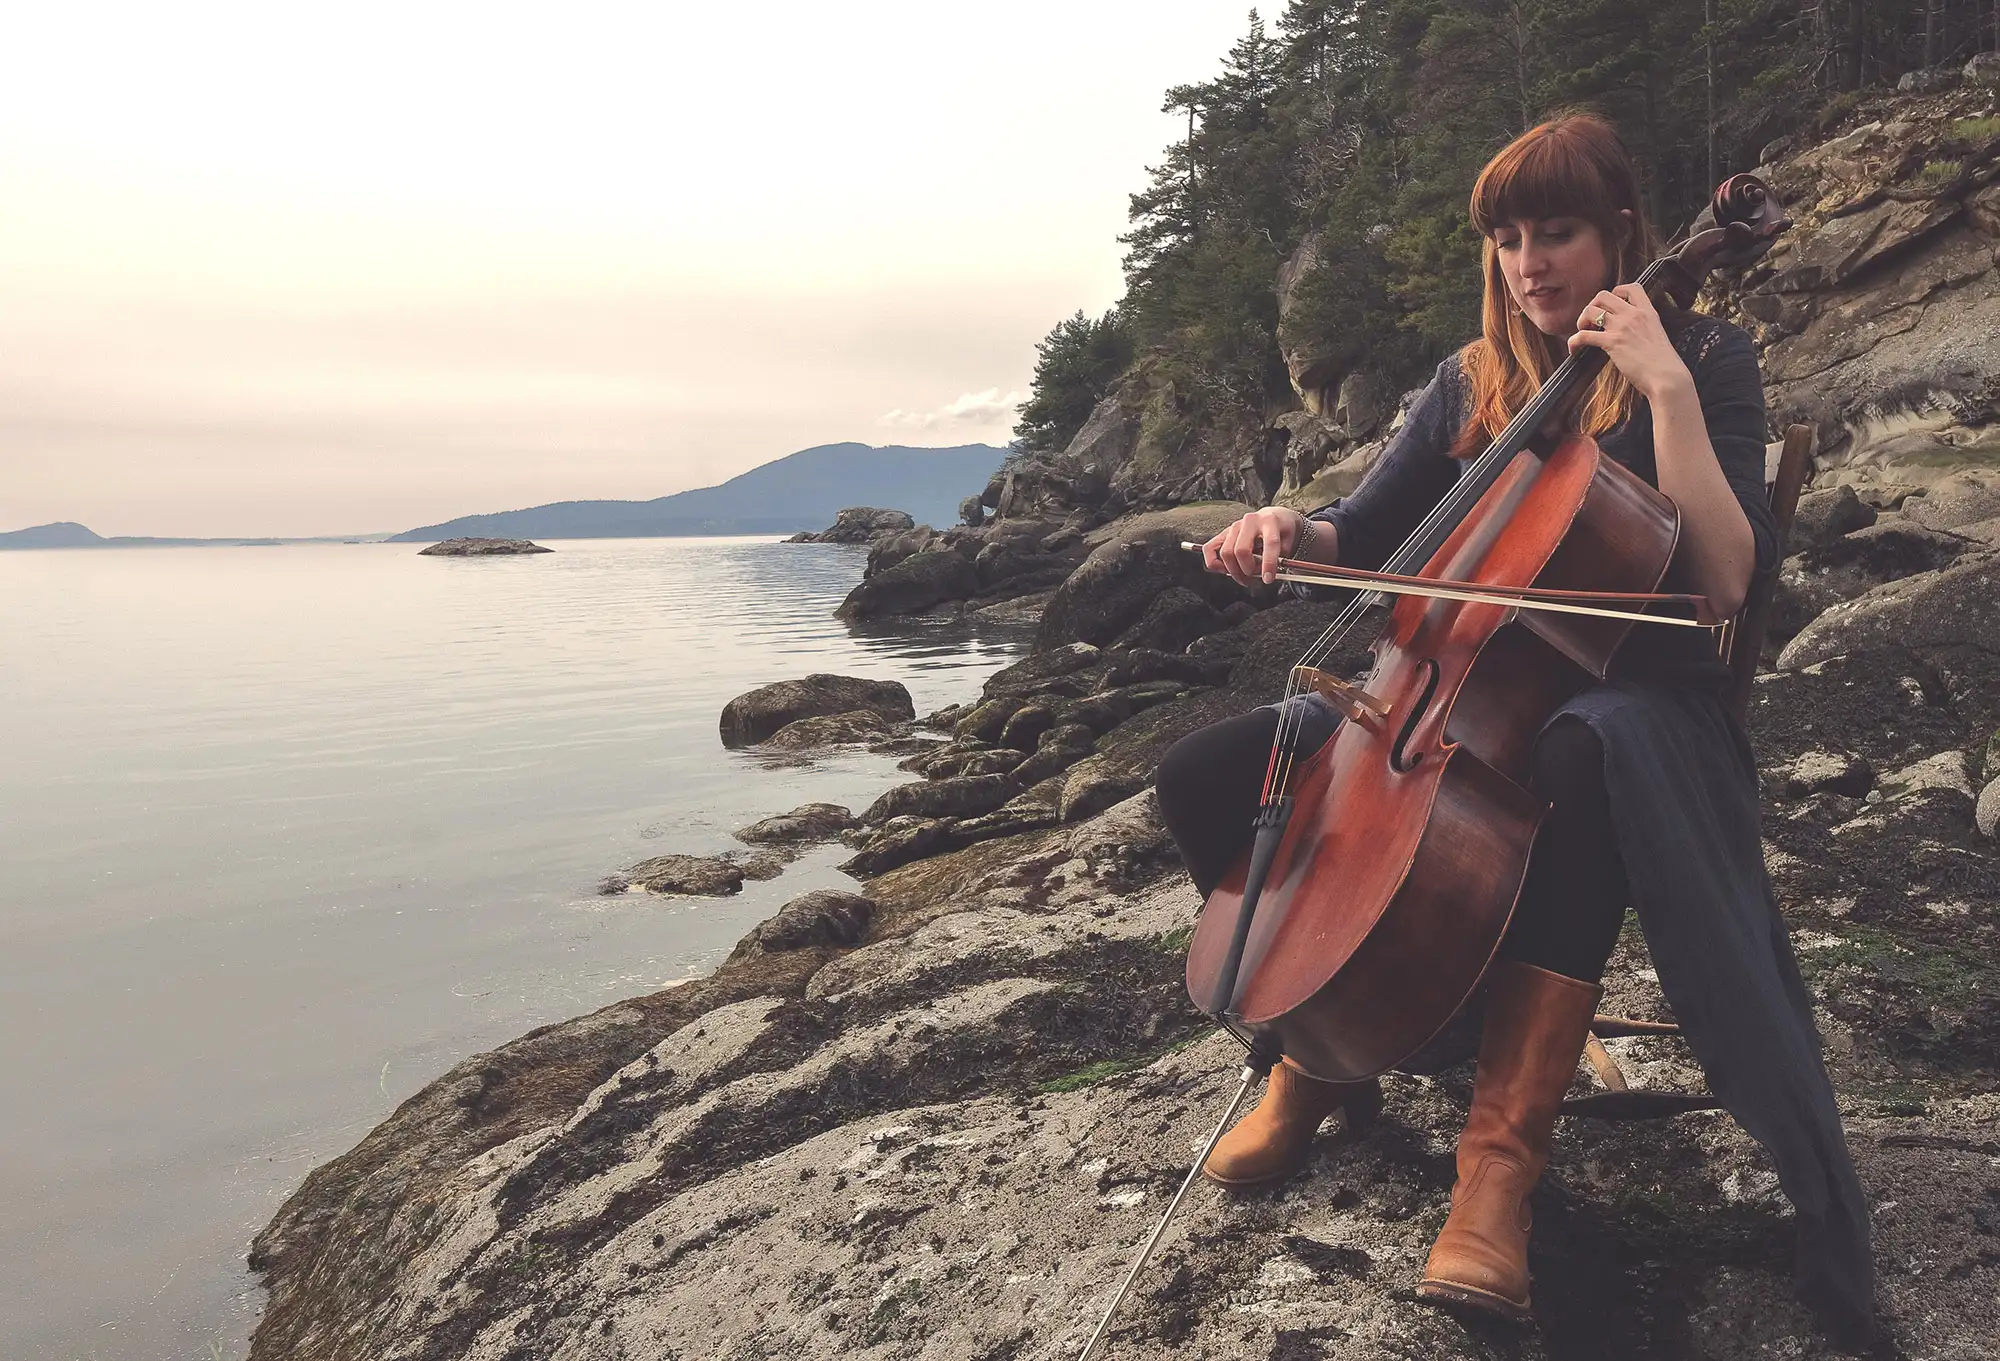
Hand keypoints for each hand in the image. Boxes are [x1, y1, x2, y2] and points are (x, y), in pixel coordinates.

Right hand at [1202, 507, 1304, 586]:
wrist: (1273, 517)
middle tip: (1256, 577)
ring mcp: (1234, 526)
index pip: (1269, 543)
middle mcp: (1250, 521)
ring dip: (1234, 571)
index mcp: (1270, 521)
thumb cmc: (1282, 532)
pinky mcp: (1223, 533)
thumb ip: (1279, 558)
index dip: (1268, 564)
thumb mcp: (1289, 542)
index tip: (1268, 579)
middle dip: (1248, 570)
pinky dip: (1215, 563)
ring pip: (1226, 553)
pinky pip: (1210, 549)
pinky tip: (1226, 569)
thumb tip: (1264, 574)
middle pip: (1241, 550)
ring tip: (1245, 576)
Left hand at [1566, 283, 1691, 403]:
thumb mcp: (1657, 335)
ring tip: (1583, 332)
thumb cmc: (1663, 363)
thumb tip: (1628, 333)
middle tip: (1592, 322)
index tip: (1611, 307)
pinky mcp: (1612, 342)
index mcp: (1648, 312)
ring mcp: (1622, 327)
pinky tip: (1574, 349)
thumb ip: (1643, 328)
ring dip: (1581, 320)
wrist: (1667, 377)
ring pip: (1590, 310)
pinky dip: (1573, 342)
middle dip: (1592, 306)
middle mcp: (1634, 315)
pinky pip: (1583, 335)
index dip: (1615, 292)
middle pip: (1603, 295)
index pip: (1631, 287)